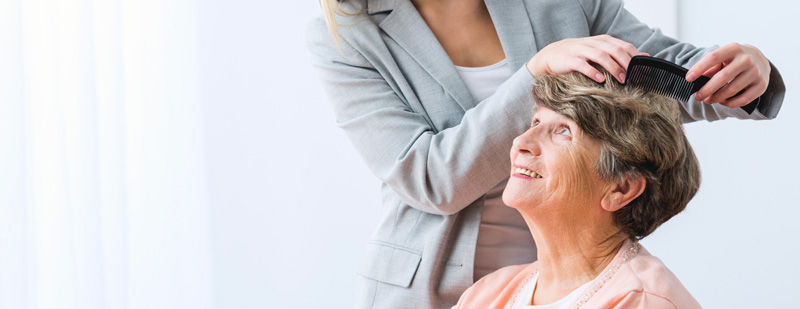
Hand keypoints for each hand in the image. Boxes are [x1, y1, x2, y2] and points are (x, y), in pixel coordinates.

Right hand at [526, 35, 646, 82]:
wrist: (551, 55)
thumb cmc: (579, 56)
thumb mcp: (600, 51)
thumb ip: (620, 53)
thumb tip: (645, 56)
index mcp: (603, 41)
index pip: (624, 46)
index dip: (635, 58)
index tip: (643, 71)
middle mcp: (594, 43)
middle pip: (615, 49)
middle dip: (626, 63)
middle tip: (633, 77)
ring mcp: (581, 50)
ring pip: (601, 56)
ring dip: (613, 68)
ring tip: (621, 80)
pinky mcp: (570, 60)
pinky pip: (583, 65)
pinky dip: (593, 71)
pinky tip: (600, 79)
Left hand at [686, 43, 769, 107]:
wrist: (759, 59)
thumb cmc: (735, 59)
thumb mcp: (723, 57)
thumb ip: (710, 67)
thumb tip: (697, 79)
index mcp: (734, 49)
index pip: (713, 57)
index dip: (699, 68)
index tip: (688, 78)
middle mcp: (746, 59)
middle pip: (722, 77)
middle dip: (706, 89)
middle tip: (697, 96)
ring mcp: (756, 72)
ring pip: (731, 90)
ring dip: (716, 98)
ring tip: (708, 100)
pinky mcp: (761, 85)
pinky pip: (743, 99)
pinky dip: (730, 103)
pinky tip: (722, 102)